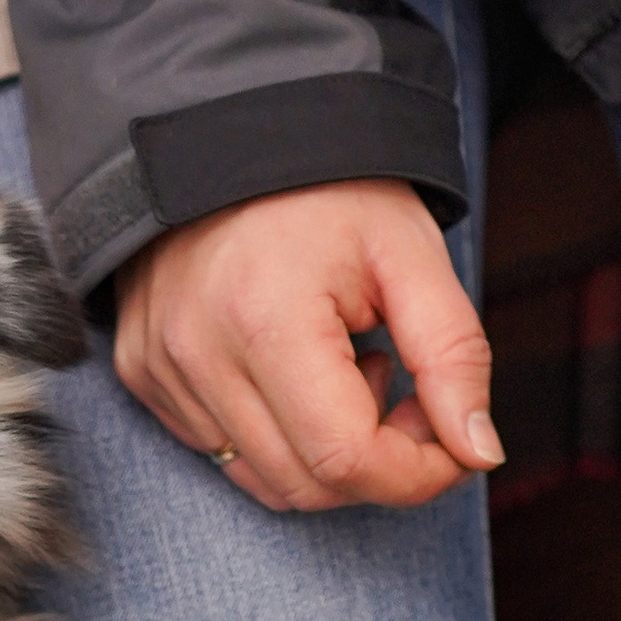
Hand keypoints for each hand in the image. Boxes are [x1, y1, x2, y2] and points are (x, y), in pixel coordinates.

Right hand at [116, 179, 500, 511]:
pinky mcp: (142, 374)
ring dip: (325, 451)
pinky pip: (221, 450)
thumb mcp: (412, 256)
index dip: (415, 473)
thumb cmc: (330, 190)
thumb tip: (479, 453)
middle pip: (306, 486)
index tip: (450, 438)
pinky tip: (297, 367)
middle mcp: (196, 354)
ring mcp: (159, 368)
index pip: (345, 460)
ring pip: (264, 480)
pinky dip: (275, 434)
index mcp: (266, 319)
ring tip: (346, 367)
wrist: (230, 134)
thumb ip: (455, 356)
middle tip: (403, 387)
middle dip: (376, 463)